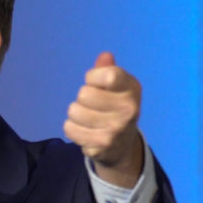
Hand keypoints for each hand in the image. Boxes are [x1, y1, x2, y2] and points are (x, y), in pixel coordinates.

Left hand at [63, 51, 144, 187]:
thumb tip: (105, 56)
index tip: (96, 83)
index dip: (93, 77)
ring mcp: (116, 130)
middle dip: (82, 98)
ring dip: (75, 114)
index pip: (108, 76)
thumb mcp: (116, 86)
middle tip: (92, 105)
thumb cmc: (114, 106)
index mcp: (132, 89)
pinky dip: (72, 128)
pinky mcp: (101, 146)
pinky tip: (84, 130)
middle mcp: (129, 110)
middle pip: (84, 94)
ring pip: (74, 111)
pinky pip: (70, 129)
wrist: (123, 144)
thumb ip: (107, 69)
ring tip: (88, 118)